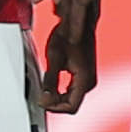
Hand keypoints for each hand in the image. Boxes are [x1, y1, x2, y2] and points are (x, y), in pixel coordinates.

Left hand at [35, 1, 99, 116]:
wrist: (77, 24)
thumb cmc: (68, 36)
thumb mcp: (54, 58)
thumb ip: (50, 81)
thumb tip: (45, 98)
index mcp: (85, 80)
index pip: (70, 107)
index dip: (54, 107)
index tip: (42, 100)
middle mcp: (89, 82)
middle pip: (71, 105)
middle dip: (55, 103)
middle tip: (41, 97)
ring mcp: (88, 79)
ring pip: (72, 99)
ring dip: (57, 98)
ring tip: (44, 92)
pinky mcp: (84, 76)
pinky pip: (73, 91)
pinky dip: (61, 92)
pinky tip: (51, 87)